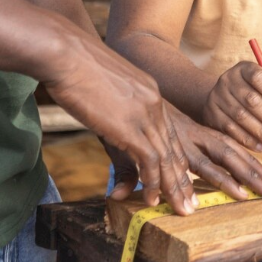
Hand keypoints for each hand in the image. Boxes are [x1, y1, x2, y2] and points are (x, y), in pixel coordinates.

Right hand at [44, 28, 256, 213]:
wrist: (67, 52)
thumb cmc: (78, 69)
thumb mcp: (107, 95)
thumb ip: (115, 120)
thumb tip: (114, 138)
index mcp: (151, 94)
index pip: (172, 135)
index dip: (179, 161)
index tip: (185, 182)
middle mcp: (155, 105)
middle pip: (179, 148)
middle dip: (188, 179)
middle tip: (194, 205)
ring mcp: (145, 115)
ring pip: (169, 157)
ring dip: (176, 187)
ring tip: (182, 209)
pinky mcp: (131, 125)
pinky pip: (150, 159)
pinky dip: (153, 181)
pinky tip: (153, 197)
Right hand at [202, 61, 261, 153]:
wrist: (221, 98)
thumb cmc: (252, 92)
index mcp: (243, 69)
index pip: (258, 77)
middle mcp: (228, 81)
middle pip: (251, 100)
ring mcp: (217, 98)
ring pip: (241, 117)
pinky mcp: (212, 116)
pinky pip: (231, 130)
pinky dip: (249, 140)